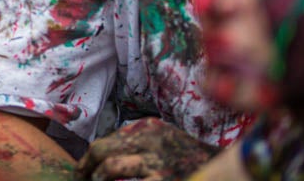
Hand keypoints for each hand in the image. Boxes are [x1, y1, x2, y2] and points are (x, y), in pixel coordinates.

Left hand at [78, 118, 217, 180]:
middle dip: (86, 167)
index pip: (107, 141)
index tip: (83, 170)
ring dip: (98, 178)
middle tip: (80, 179)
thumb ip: (139, 139)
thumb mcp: (165, 137)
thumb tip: (106, 152)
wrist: (223, 168)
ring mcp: (157, 163)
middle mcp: (150, 141)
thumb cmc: (190, 156)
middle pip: (103, 150)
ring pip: (111, 169)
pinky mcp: (164, 180)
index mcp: (148, 129)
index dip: (90, 158)